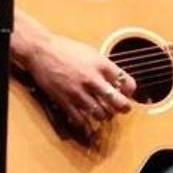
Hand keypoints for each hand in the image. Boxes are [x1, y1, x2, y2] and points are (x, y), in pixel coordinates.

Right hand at [20, 34, 137, 135]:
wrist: (42, 51)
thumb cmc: (66, 49)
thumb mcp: (91, 53)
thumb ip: (104, 67)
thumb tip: (116, 80)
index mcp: (101, 64)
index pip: (125, 82)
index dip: (130, 91)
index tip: (127, 93)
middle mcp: (92, 79)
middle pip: (116, 102)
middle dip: (123, 108)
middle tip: (123, 109)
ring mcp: (78, 91)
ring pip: (100, 113)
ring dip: (104, 116)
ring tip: (104, 113)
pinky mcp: (65, 100)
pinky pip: (80, 119)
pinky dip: (86, 123)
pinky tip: (87, 120)